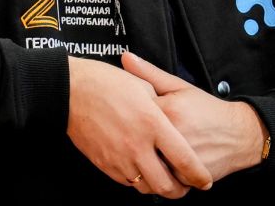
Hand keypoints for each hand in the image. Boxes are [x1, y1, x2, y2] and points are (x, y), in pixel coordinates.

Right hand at [66, 56, 211, 197]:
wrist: (70, 90)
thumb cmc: (105, 82)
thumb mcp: (141, 85)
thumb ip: (161, 104)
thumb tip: (170, 117)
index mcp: (152, 123)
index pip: (184, 160)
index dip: (198, 175)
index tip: (204, 180)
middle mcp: (137, 145)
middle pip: (165, 184)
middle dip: (179, 191)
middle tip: (185, 187)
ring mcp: (119, 157)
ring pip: (145, 187)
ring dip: (157, 187)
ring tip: (163, 178)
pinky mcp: (104, 163)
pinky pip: (126, 181)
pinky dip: (137, 180)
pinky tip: (140, 169)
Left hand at [122, 51, 267, 182]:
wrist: (238, 134)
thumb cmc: (206, 109)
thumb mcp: (179, 87)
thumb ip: (149, 74)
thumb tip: (125, 57)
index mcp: (167, 109)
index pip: (130, 112)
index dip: (125, 114)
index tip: (125, 114)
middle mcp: (172, 134)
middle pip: (135, 142)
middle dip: (131, 140)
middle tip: (131, 136)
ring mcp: (180, 158)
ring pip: (146, 164)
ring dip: (142, 160)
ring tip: (144, 152)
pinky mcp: (186, 177)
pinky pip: (160, 180)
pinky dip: (156, 175)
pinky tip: (158, 165)